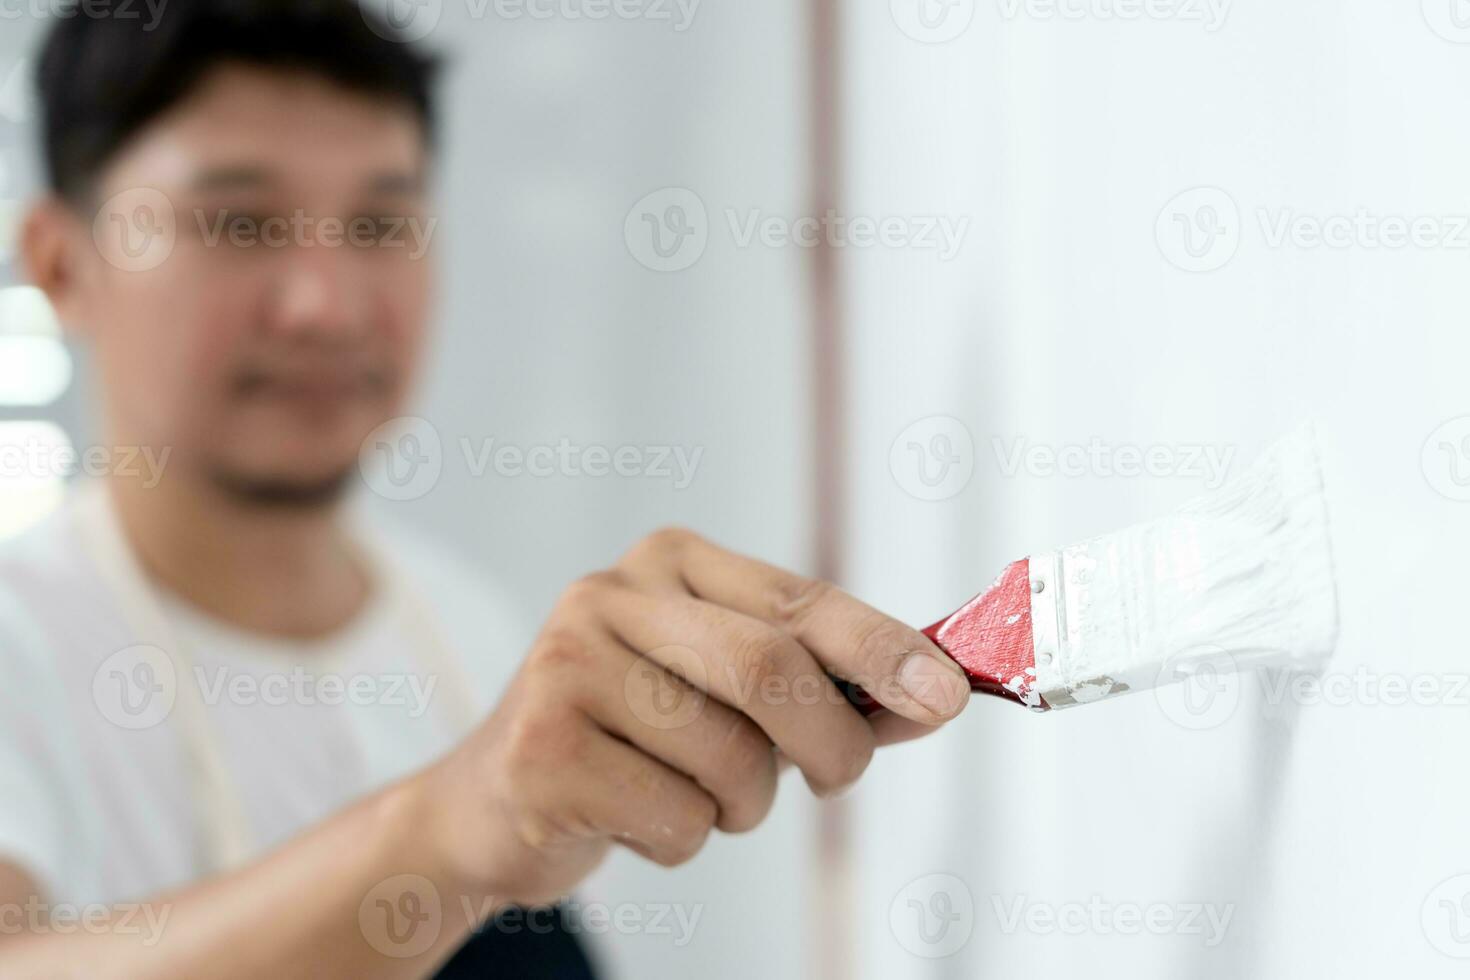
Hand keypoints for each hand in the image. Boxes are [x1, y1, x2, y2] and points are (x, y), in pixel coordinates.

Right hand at [423, 528, 970, 905]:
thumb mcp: (732, 699)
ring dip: (742, 806)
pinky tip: (633, 816)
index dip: (883, 648)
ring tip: (693, 795)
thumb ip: (827, 689)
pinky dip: (683, 839)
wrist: (495, 802)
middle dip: (831, 742)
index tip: (949, 694)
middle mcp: (610, 595)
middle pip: (768, 668)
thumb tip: (934, 696)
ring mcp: (564, 665)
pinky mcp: (540, 746)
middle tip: (838, 779)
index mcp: (669, 563)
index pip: (799, 600)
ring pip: (729, 759)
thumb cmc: (636, 739)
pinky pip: (676, 817)